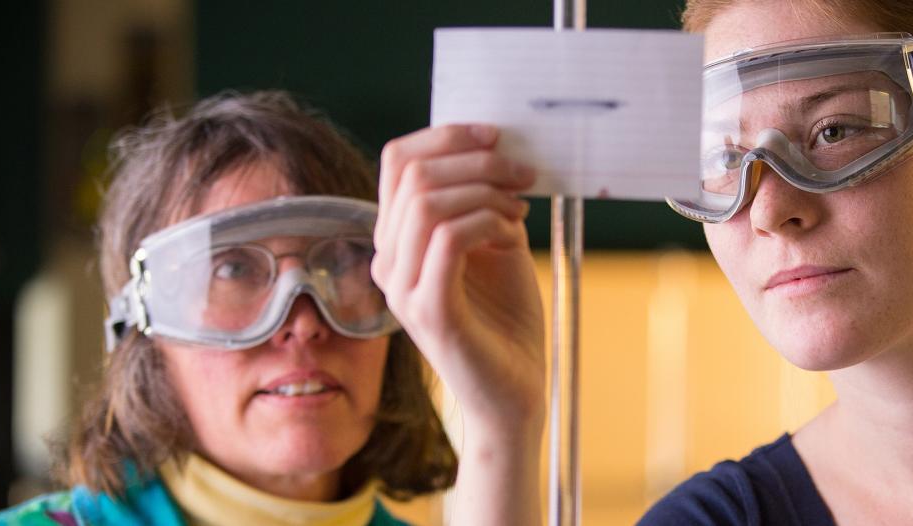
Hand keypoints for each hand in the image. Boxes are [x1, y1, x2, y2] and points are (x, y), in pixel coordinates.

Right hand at [372, 124, 544, 433]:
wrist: (515, 391)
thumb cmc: (506, 320)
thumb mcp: (497, 243)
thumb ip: (485, 200)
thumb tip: (497, 150)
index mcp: (399, 240)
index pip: (399, 161)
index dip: (446, 136)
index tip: (497, 136)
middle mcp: (389, 261)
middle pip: (413, 174)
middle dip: (476, 160)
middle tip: (523, 174)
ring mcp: (403, 288)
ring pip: (426, 203)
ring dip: (485, 191)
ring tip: (520, 209)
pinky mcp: (429, 311)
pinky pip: (447, 239)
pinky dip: (487, 222)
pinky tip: (513, 234)